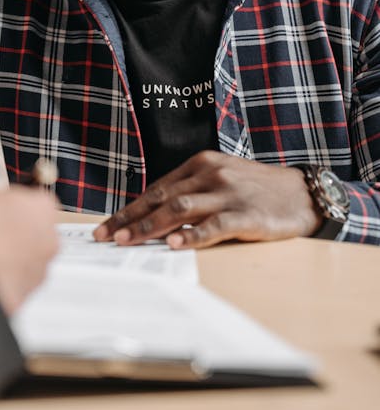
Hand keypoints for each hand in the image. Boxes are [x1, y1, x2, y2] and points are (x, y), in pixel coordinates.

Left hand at [94, 151, 320, 249]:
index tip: (107, 226)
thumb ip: (191, 191)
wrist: (303, 193)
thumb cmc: (256, 190)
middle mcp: (210, 174)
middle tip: (107, 237)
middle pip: (162, 198)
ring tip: (129, 242)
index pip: (156, 190)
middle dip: (131, 219)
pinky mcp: (247, 214)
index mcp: (200, 164)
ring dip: (151, 227)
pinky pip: (214, 225)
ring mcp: (228, 193)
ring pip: (181, 209)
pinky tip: (175, 244)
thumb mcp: (220, 179)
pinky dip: (192, 235)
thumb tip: (151, 216)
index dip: (129, 209)